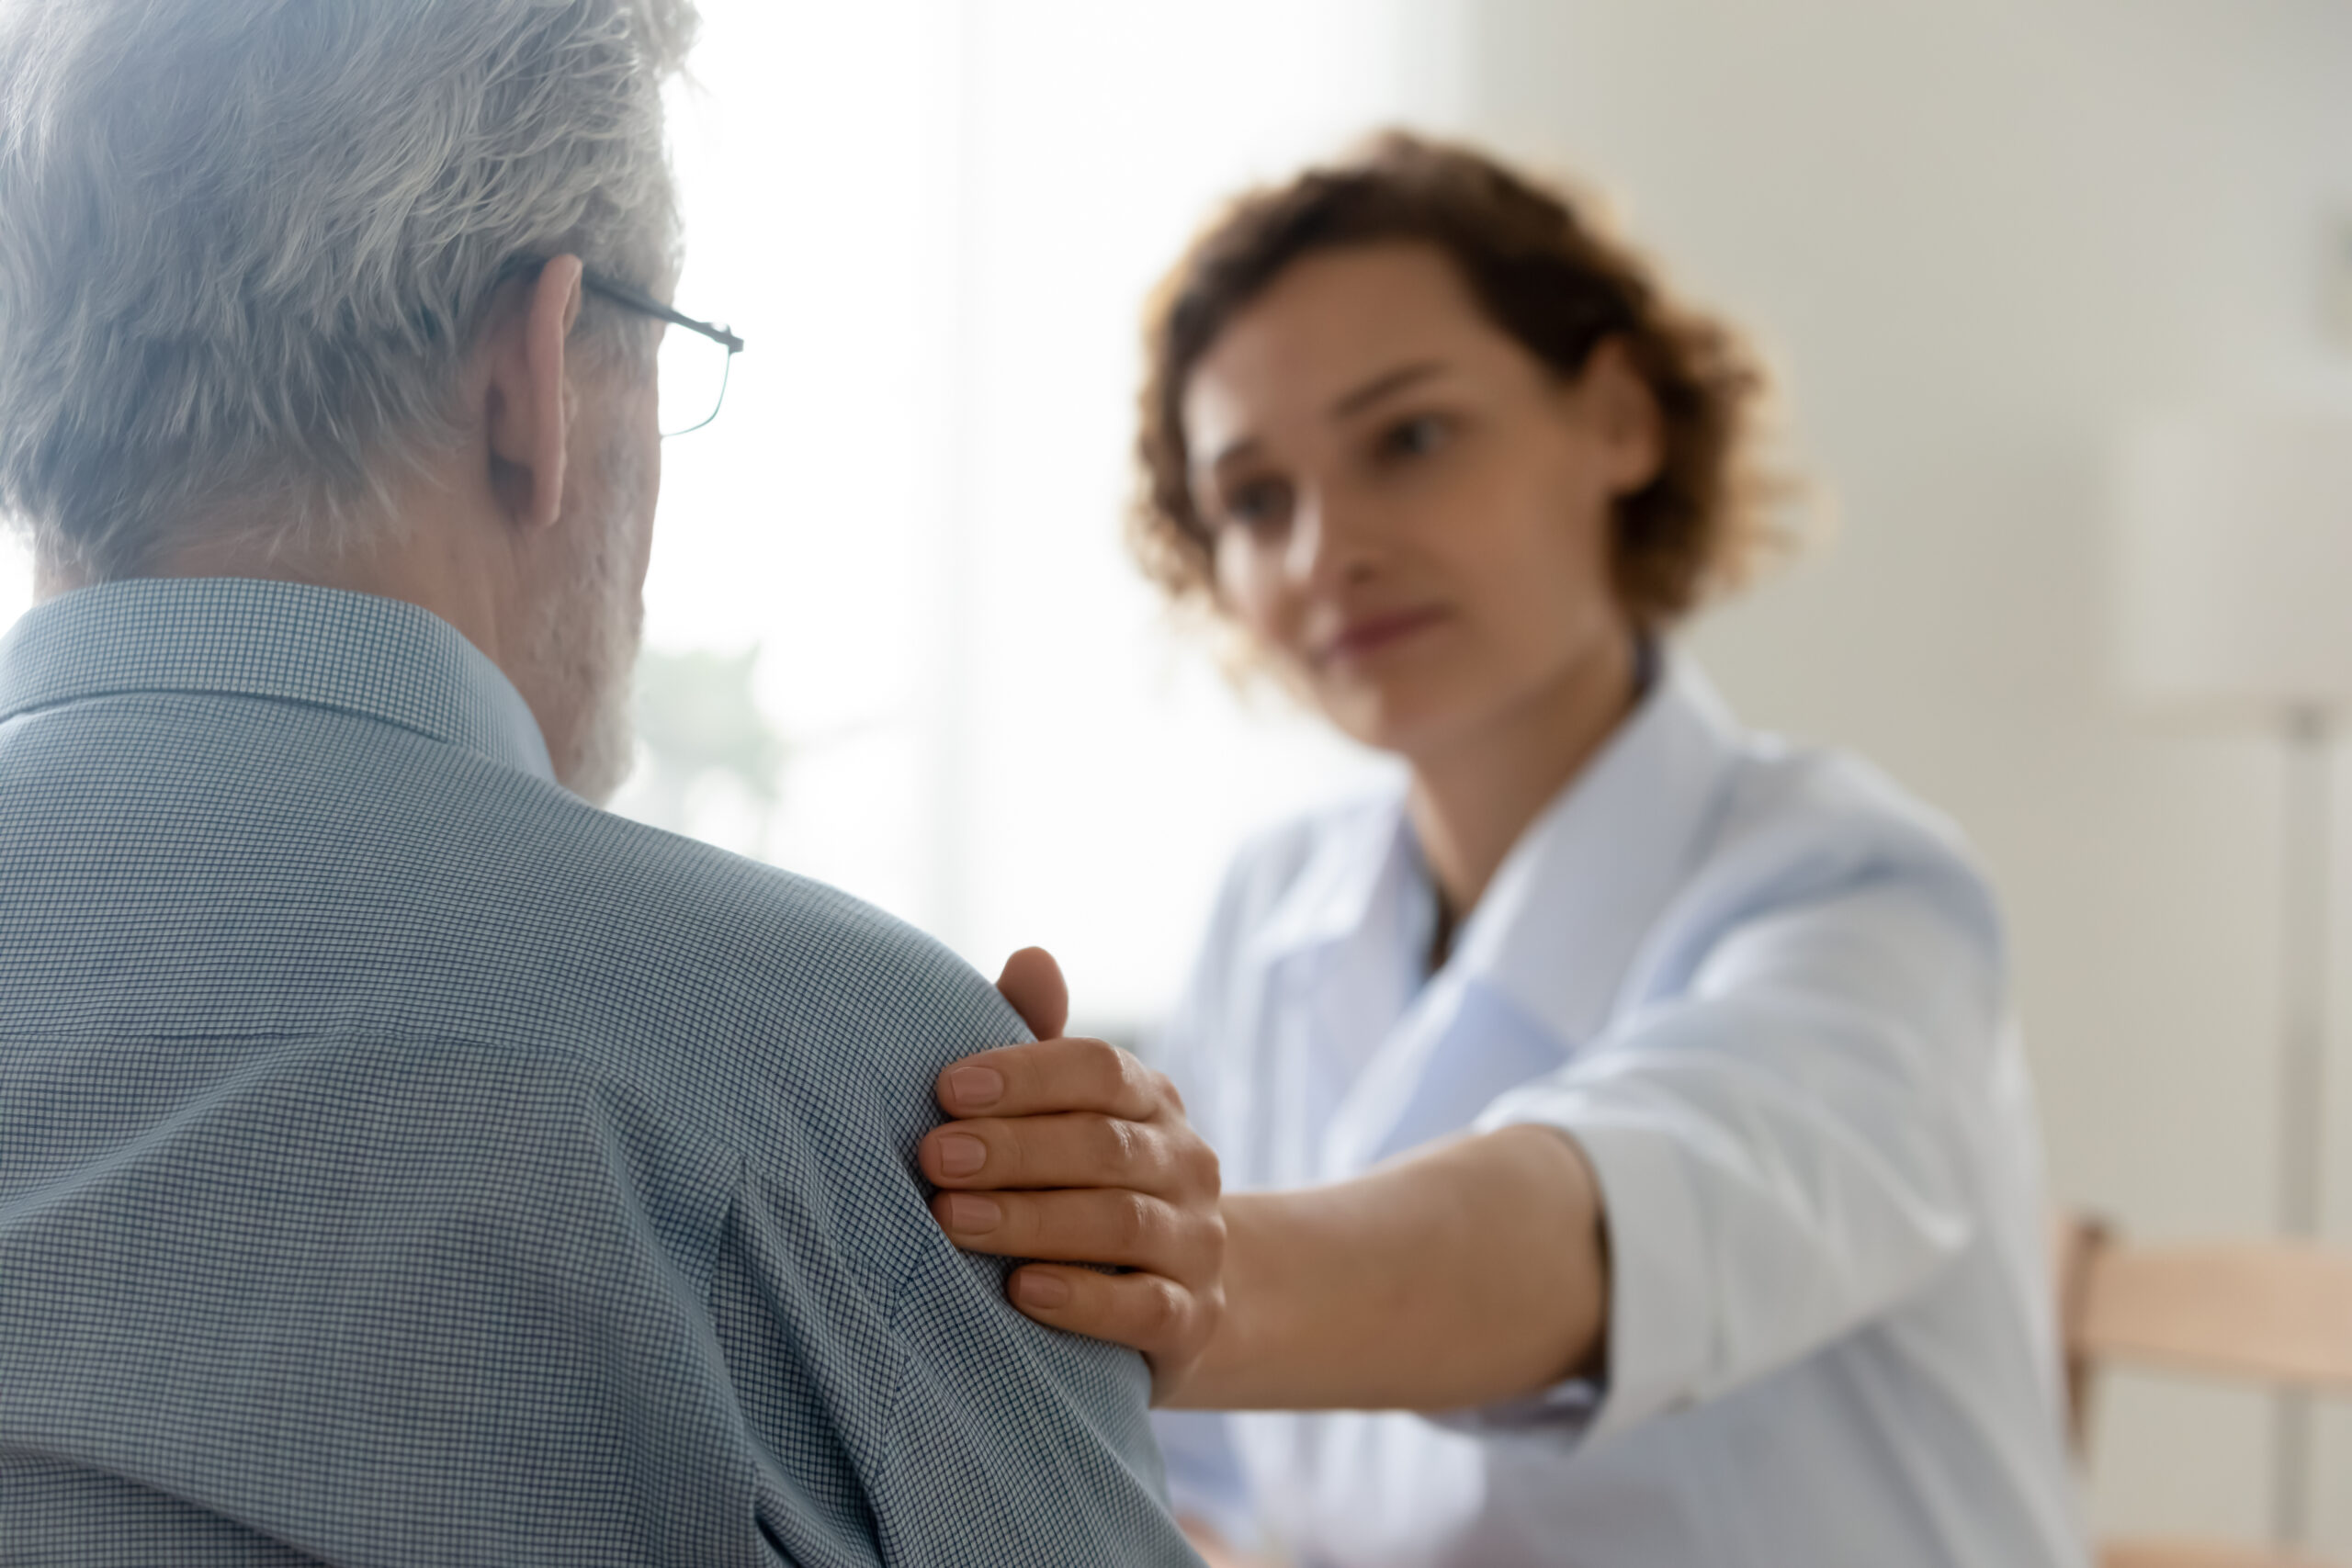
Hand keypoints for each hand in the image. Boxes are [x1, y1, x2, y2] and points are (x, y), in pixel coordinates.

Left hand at [921, 947, 1224, 1400]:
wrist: (1174, 1298)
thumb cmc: (1083, 1187)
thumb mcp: (1065, 1116)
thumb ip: (1039, 1046)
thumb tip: (1031, 957)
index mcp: (1151, 1102)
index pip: (1101, 1070)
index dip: (1026, 1074)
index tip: (946, 1088)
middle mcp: (1186, 1164)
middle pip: (1104, 1145)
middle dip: (1013, 1149)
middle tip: (934, 1158)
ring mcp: (1196, 1243)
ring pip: (1121, 1223)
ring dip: (1031, 1219)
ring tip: (953, 1219)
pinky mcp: (1192, 1320)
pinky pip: (1146, 1307)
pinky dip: (1084, 1299)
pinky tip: (1021, 1292)